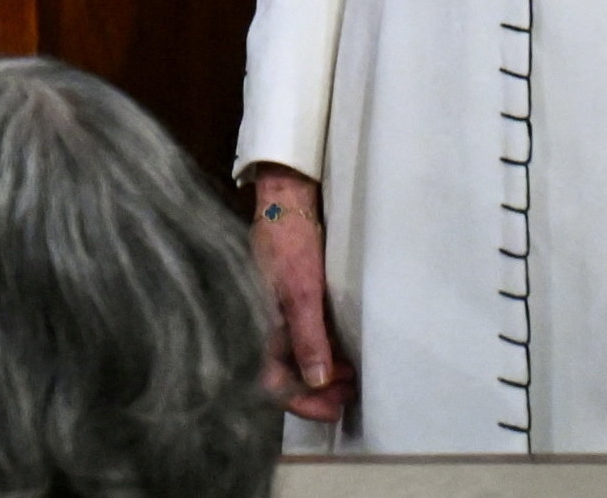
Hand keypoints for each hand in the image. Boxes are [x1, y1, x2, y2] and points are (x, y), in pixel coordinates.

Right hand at [250, 169, 354, 425]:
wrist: (285, 199)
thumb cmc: (290, 243)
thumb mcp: (303, 292)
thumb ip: (309, 338)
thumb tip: (317, 381)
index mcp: (254, 326)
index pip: (272, 384)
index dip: (304, 402)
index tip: (336, 407)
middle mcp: (258, 325)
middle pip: (283, 376)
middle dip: (317, 390)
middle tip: (351, 390)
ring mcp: (271, 314)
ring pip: (293, 361)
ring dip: (322, 373)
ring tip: (352, 374)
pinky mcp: (283, 303)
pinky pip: (298, 341)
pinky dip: (320, 352)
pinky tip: (341, 352)